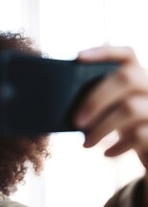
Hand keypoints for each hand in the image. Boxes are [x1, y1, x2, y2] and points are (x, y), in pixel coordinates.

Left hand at [75, 46, 147, 165]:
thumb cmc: (128, 127)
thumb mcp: (115, 111)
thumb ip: (101, 101)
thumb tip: (68, 105)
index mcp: (138, 76)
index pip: (126, 54)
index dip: (103, 53)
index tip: (77, 57)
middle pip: (127, 78)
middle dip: (96, 99)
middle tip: (76, 121)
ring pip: (130, 109)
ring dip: (101, 128)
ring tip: (86, 143)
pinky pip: (139, 135)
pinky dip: (118, 146)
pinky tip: (106, 154)